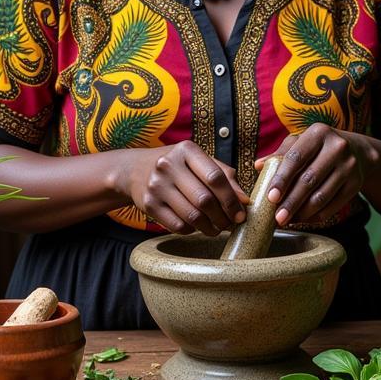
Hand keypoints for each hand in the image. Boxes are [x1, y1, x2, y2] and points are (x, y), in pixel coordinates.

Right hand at [122, 141, 249, 235]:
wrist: (136, 170)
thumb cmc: (178, 166)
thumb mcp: (199, 162)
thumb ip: (225, 177)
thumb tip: (245, 201)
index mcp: (186, 150)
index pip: (215, 177)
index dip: (231, 199)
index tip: (240, 213)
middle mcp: (168, 165)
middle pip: (204, 200)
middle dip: (222, 217)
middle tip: (230, 224)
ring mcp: (156, 185)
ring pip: (192, 216)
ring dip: (210, 227)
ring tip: (216, 227)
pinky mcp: (148, 204)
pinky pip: (178, 225)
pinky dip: (192, 230)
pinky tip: (196, 226)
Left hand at [259, 125, 377, 226]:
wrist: (357, 151)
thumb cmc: (319, 147)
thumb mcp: (301, 143)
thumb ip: (280, 154)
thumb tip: (258, 165)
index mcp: (319, 133)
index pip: (296, 158)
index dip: (282, 179)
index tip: (271, 197)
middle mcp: (337, 147)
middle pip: (309, 180)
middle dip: (291, 201)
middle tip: (277, 217)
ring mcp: (349, 166)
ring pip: (322, 195)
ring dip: (302, 212)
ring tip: (287, 220)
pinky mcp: (356, 183)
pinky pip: (333, 205)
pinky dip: (316, 215)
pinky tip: (303, 219)